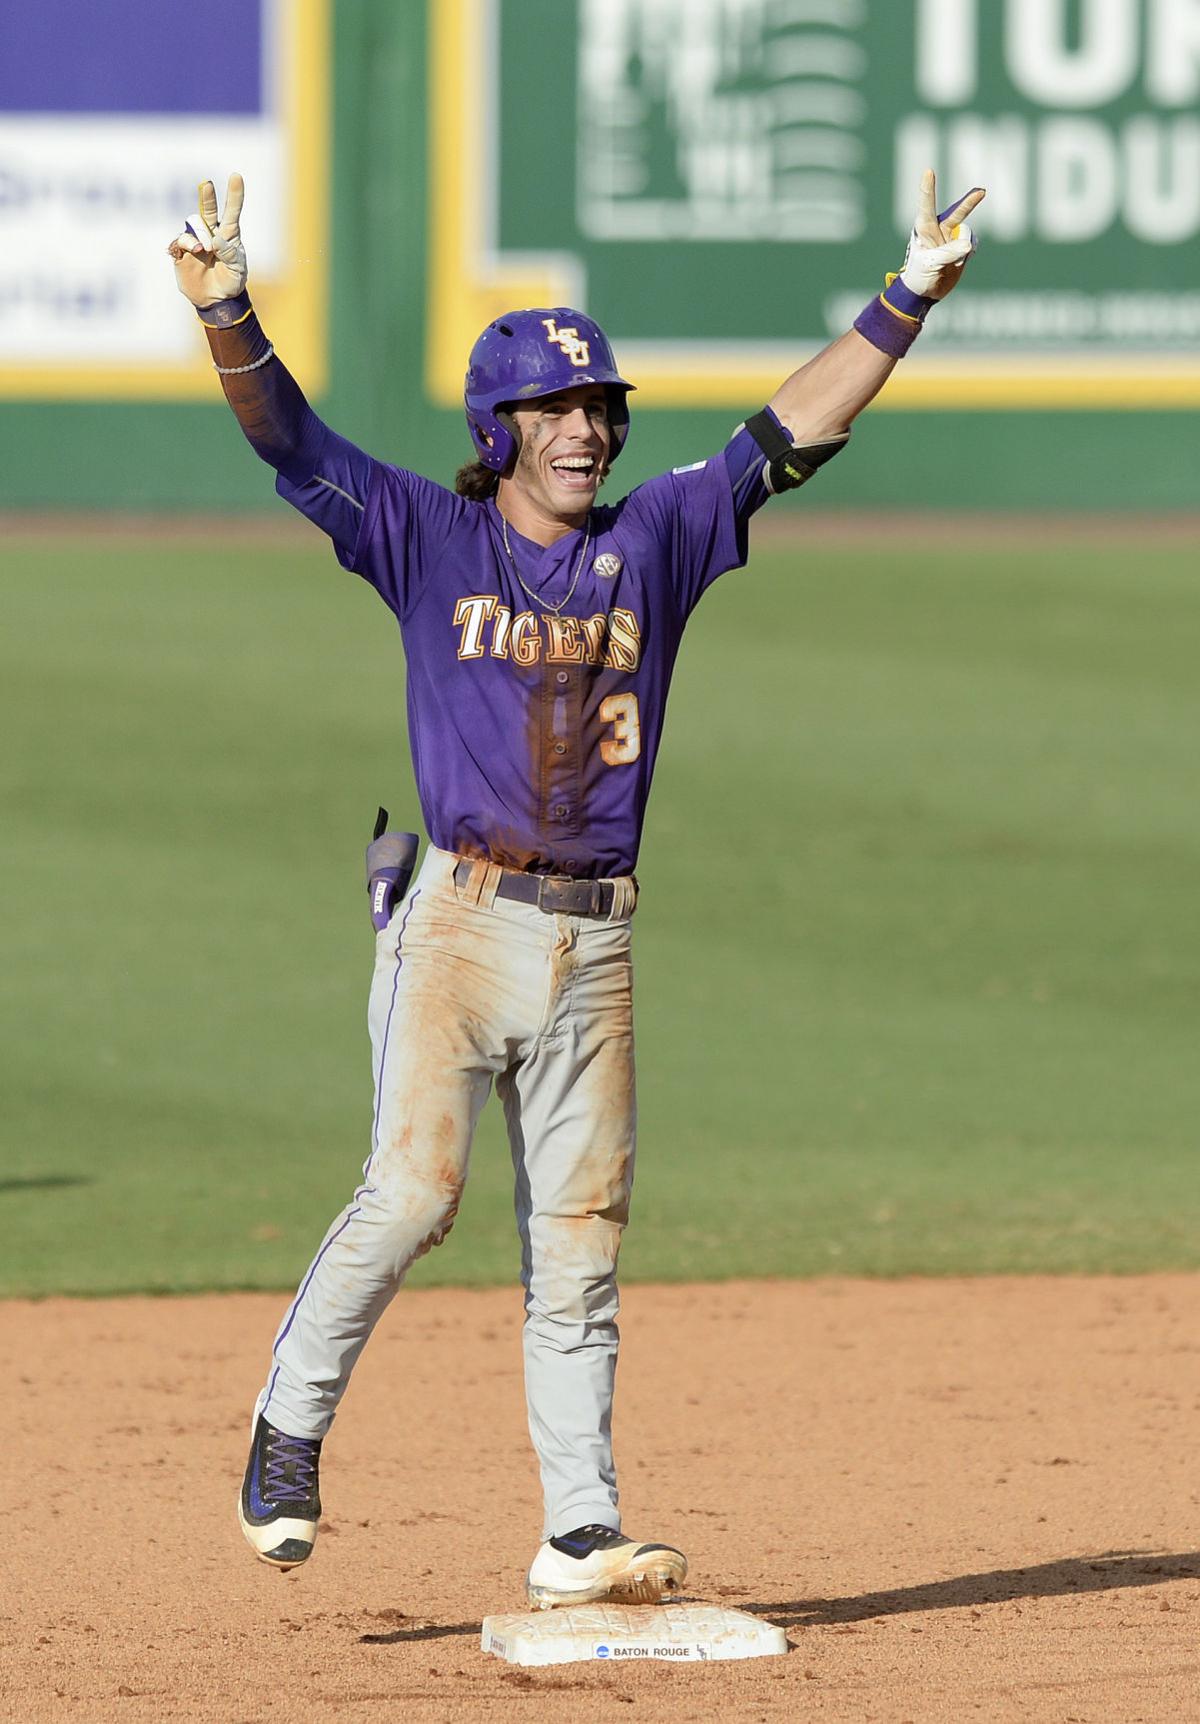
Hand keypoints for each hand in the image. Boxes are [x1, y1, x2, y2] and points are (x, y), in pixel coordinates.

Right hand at [167, 174, 246, 307]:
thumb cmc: (231, 282)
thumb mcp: (238, 271)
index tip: (236, 176)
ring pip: (193, 224)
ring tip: (205, 249)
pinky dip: (187, 242)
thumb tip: (215, 239)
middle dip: (207, 196)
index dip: (234, 194)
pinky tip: (195, 250)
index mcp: (229, 235)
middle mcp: (211, 233)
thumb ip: (230, 254)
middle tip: (207, 185)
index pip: (232, 212)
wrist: (216, 300)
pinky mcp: (182, 250)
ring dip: (199, 233)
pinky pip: (181, 239)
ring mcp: (196, 240)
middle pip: (208, 209)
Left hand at [898, 170, 984, 300]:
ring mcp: (952, 237)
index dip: (928, 188)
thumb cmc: (919, 276)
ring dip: (960, 251)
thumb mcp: (929, 264)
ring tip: (948, 266)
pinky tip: (955, 265)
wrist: (925, 293)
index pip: (927, 205)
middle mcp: (939, 228)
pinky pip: (970, 247)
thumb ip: (948, 253)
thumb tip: (968, 243)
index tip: (929, 171)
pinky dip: (966, 257)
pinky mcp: (962, 248)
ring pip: (966, 235)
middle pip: (957, 212)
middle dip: (970, 202)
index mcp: (924, 229)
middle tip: (981, 192)